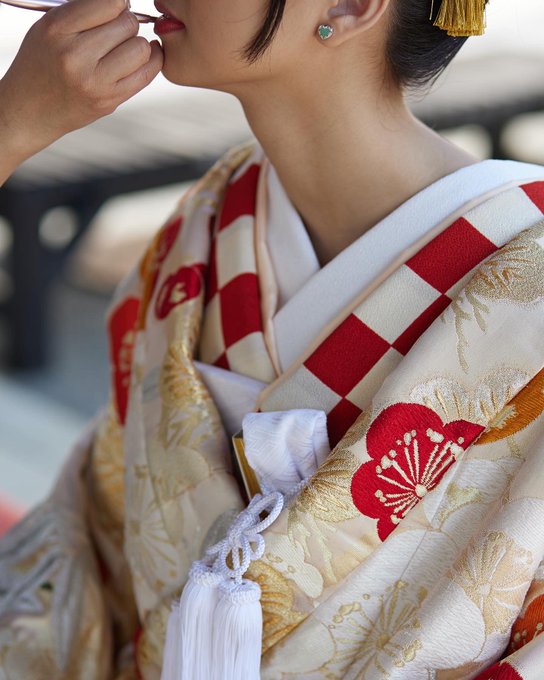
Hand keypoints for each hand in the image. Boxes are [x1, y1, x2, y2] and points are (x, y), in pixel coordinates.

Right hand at [0, 0, 163, 160]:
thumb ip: (84, 12)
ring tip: (126, 45)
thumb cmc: (43, 61)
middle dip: (126, 23)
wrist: (31, 109)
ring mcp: (95, 82)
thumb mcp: (50, 27)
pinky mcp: (109, 101)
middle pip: (127, 25)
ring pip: (140, 48)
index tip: (115, 9)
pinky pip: (146, 74)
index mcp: (58, 30)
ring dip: (138, 43)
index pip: (109, 4)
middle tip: (116, 31)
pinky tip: (146, 55)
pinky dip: (152, 60)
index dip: (118, 4)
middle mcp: (76, 56)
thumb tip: (125, 5)